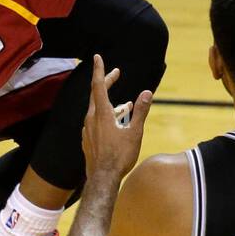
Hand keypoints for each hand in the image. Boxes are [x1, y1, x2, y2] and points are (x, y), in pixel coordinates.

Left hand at [82, 53, 152, 183]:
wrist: (102, 178)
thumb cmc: (120, 156)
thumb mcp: (135, 132)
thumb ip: (140, 111)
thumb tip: (147, 92)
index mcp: (102, 113)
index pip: (99, 85)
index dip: (99, 70)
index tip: (97, 57)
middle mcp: (91, 118)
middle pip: (96, 94)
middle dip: (106, 82)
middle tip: (116, 73)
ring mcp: (87, 129)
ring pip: (96, 108)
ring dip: (108, 101)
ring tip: (123, 104)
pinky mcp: (87, 139)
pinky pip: (95, 120)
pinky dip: (104, 115)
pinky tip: (114, 123)